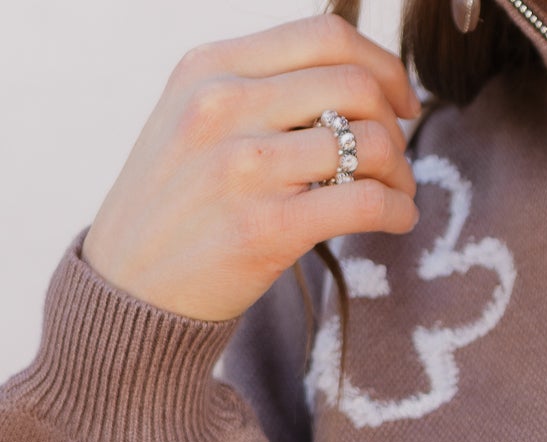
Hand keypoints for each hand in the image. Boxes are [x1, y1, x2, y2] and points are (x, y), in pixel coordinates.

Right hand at [82, 14, 421, 322]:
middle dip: (393, 122)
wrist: (130, 287)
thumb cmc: (175, 205)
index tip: (399, 100)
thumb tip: (351, 82)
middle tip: (395, 158)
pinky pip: (367, 203)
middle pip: (354, 86)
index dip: (380, 64)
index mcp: (210, 67)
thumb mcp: (193, 118)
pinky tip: (398, 220)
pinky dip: (399, 210)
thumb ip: (258, 90)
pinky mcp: (268, 228)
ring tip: (397, 193)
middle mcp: (224, 106)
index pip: (323, 35)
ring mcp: (245, 167)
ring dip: (401, 171)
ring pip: (370, 143)